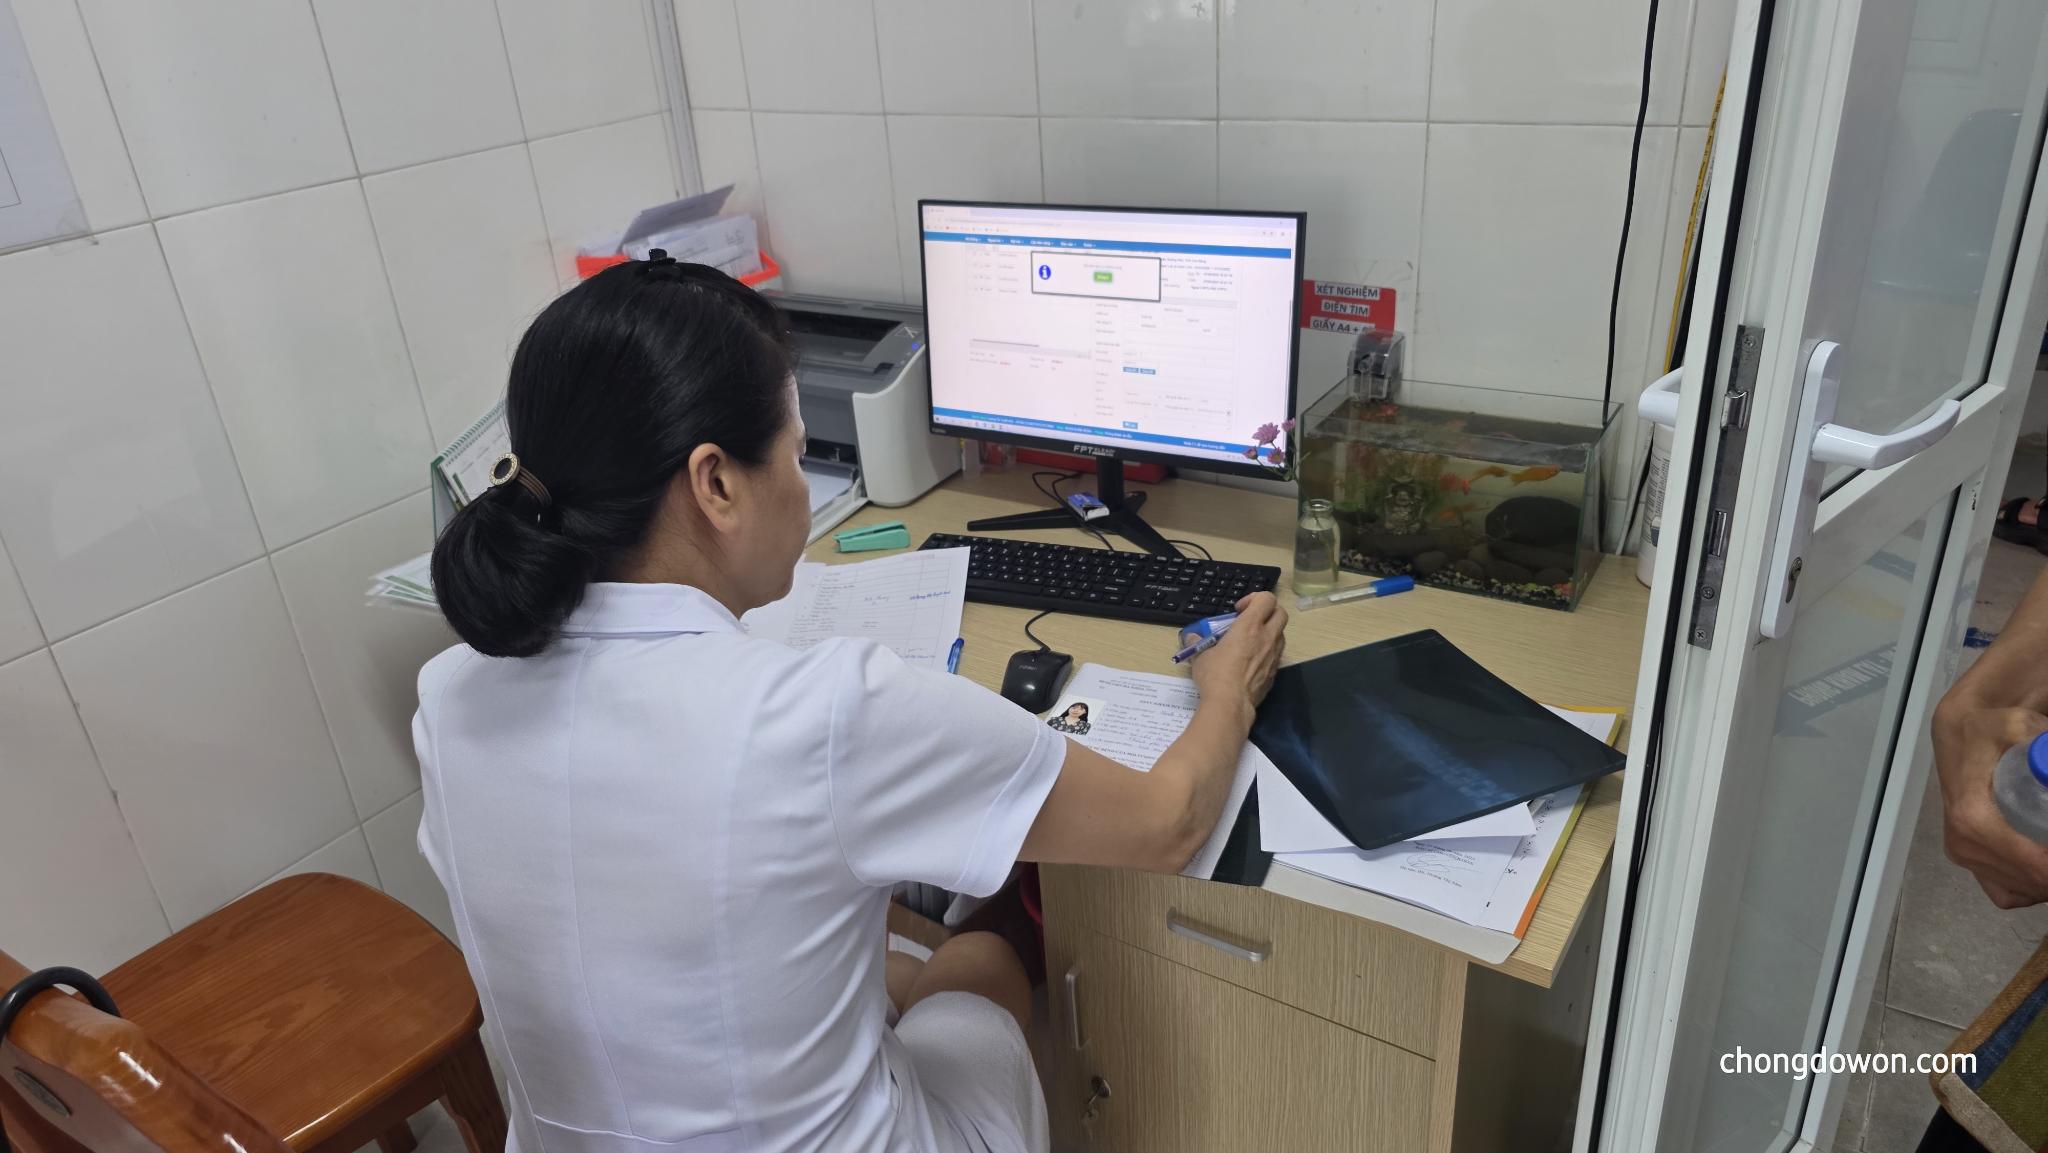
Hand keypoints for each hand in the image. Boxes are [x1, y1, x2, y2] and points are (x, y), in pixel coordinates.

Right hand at [1189, 592, 1286, 714]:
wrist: (1230, 704)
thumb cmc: (1215, 675)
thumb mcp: (1201, 655)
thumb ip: (1198, 642)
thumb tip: (1192, 637)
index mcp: (1249, 627)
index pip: (1266, 599)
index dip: (1254, 598)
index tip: (1239, 610)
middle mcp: (1266, 638)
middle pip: (1281, 613)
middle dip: (1268, 611)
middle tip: (1251, 620)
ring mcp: (1274, 656)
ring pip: (1281, 634)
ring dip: (1269, 631)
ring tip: (1251, 641)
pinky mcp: (1274, 673)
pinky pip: (1276, 655)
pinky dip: (1267, 651)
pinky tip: (1251, 661)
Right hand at [1932, 703, 2047, 908]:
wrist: (1960, 733)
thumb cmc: (1989, 730)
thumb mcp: (2022, 728)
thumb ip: (2043, 751)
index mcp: (1972, 819)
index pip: (2035, 866)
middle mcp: (1963, 844)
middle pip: (2035, 881)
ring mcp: (1964, 856)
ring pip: (2024, 889)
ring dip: (2045, 877)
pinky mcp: (1966, 861)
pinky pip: (2007, 893)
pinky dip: (2030, 886)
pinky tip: (2040, 861)